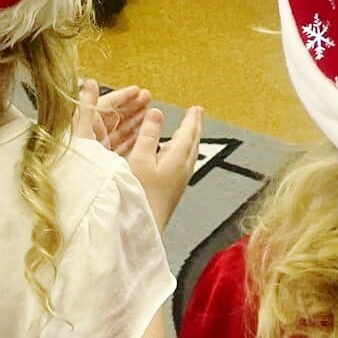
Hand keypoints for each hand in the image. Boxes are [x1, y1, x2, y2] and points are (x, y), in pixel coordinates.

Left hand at [73, 80, 151, 157]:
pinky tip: (142, 134)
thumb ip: (87, 105)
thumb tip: (88, 83)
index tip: (137, 90)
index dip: (123, 96)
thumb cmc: (78, 159)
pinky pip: (122, 146)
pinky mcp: (106, 161)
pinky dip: (132, 138)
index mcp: (87, 125)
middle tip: (147, 98)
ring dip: (135, 120)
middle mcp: (93, 135)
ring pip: (120, 130)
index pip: (107, 105)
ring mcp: (100, 148)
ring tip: (149, 113)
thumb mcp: (83, 128)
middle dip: (132, 106)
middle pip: (116, 116)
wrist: (80, 189)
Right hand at [124, 102, 202, 229]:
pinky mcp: (173, 192)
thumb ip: (149, 136)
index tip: (196, 108)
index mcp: (177, 159)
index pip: (188, 134)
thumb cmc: (140, 195)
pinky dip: (183, 152)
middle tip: (197, 114)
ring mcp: (179, 183)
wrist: (142, 228)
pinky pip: (184, 164)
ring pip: (189, 155)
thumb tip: (157, 113)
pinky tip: (174, 157)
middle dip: (194, 127)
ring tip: (188, 131)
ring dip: (190, 140)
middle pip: (193, 143)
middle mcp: (182, 171)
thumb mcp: (140, 160)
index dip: (192, 119)